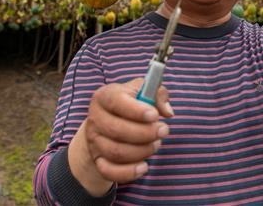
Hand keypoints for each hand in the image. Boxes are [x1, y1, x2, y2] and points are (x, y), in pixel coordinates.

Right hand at [69, 78, 172, 194]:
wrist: (107, 121)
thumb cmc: (130, 103)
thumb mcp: (143, 91)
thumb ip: (158, 94)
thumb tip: (167, 112)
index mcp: (105, 96)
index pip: (116, 101)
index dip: (136, 110)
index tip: (155, 115)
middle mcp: (95, 118)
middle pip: (116, 130)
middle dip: (145, 133)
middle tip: (163, 130)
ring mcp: (94, 140)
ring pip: (116, 152)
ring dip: (141, 151)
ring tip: (155, 144)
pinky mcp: (98, 159)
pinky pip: (109, 171)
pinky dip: (128, 172)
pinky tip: (144, 166)